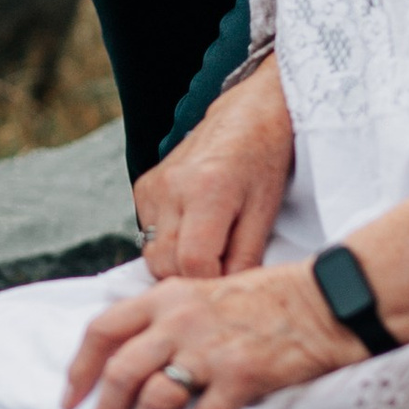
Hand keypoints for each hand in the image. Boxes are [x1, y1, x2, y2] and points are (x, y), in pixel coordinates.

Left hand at [61, 260, 349, 408]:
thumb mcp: (203, 293)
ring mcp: (209, 347)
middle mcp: (179, 319)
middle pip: (121, 372)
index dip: (80, 369)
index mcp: (165, 297)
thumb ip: (167, 318)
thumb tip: (131, 358)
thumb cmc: (266, 299)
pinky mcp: (240, 375)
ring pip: (154, 401)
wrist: (323, 300)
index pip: (102, 330)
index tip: (69, 401)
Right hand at [135, 57, 294, 280]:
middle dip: (192, 276)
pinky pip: (147, 233)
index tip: (228, 282)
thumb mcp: (266, 211)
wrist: (248, 114)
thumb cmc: (265, 160)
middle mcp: (171, 187)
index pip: (193, 264)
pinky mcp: (143, 186)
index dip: (211, 282)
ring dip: (177, 261)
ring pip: (151, 253)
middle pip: (165, 264)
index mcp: (208, 190)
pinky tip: (194, 227)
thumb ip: (245, 256)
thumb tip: (225, 294)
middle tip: (221, 267)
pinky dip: (168, 241)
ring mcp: (152, 186)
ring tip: (210, 247)